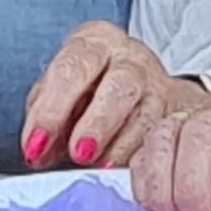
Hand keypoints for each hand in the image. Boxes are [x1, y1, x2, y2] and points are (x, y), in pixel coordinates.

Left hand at [22, 24, 192, 170]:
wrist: (143, 89)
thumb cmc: (91, 89)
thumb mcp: (62, 91)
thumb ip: (46, 115)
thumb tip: (38, 150)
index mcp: (94, 42)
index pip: (71, 68)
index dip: (51, 109)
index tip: (36, 142)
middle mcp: (129, 56)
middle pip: (118, 84)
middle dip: (96, 122)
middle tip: (78, 152)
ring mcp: (156, 82)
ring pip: (144, 112)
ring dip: (118, 144)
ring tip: (97, 165)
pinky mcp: (174, 110)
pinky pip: (158, 134)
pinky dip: (137, 154)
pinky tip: (120, 167)